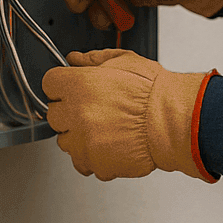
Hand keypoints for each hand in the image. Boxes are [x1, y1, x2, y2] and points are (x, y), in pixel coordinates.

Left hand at [42, 49, 214, 180]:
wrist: (173, 121)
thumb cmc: (154, 92)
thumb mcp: (124, 60)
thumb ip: (93, 59)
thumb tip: (74, 59)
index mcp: (79, 84)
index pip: (49, 84)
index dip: (63, 86)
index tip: (72, 90)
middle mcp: (76, 113)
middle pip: (54, 115)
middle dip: (70, 112)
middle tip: (94, 111)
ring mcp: (83, 141)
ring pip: (65, 141)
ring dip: (79, 137)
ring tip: (105, 130)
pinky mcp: (94, 163)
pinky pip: (83, 163)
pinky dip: (94, 158)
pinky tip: (111, 146)